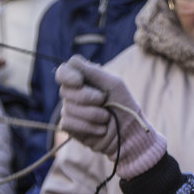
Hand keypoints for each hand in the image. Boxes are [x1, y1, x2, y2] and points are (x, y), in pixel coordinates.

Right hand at [54, 55, 166, 177]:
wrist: (129, 133)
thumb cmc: (124, 105)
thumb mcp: (113, 84)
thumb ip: (93, 71)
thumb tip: (71, 61)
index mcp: (84, 80)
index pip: (63, 71)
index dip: (68, 75)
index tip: (79, 81)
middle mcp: (74, 94)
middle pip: (65, 90)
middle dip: (86, 97)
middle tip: (103, 101)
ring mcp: (70, 110)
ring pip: (68, 108)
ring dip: (91, 114)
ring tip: (106, 118)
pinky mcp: (70, 127)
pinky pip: (68, 123)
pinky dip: (87, 126)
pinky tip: (100, 129)